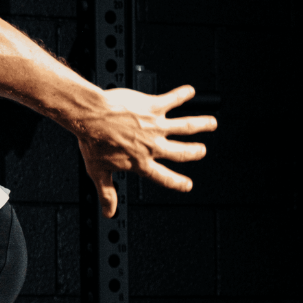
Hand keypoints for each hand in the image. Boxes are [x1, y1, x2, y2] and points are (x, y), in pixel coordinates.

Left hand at [75, 85, 216, 217]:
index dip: (177, 183)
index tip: (187, 185)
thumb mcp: (98, 172)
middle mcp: (152, 145)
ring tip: (211, 123)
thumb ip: (107, 193)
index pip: (163, 177)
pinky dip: (183, 94)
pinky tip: (189, 91)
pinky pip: (172, 99)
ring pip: (185, 126)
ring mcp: (155, 125)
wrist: (91, 117)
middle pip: (181, 151)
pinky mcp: (153, 106)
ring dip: (201, 124)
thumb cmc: (93, 142)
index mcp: (140, 162)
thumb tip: (109, 212)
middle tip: (201, 151)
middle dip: (195, 152)